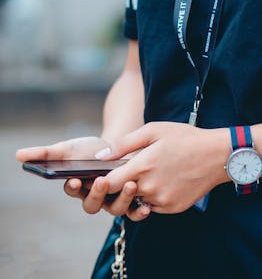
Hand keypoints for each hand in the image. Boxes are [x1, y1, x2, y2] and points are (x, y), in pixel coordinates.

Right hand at [16, 136, 150, 221]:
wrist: (116, 147)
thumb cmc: (88, 150)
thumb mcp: (68, 147)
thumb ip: (45, 153)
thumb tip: (19, 155)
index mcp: (78, 186)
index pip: (72, 190)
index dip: (73, 187)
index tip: (75, 179)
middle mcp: (94, 197)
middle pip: (92, 204)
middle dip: (97, 194)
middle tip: (102, 180)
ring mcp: (112, 200)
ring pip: (114, 208)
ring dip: (121, 199)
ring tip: (130, 184)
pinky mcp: (131, 200)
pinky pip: (135, 212)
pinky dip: (140, 211)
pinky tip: (146, 205)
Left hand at [97, 122, 228, 213]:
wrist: (217, 154)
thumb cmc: (185, 138)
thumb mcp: (154, 130)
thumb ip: (124, 144)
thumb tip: (100, 157)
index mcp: (142, 166)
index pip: (108, 183)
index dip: (102, 180)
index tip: (102, 175)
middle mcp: (150, 188)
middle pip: (122, 193)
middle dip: (122, 184)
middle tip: (132, 170)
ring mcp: (162, 201)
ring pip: (138, 200)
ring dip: (139, 190)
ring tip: (153, 172)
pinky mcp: (172, 208)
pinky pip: (153, 206)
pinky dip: (154, 196)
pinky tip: (166, 179)